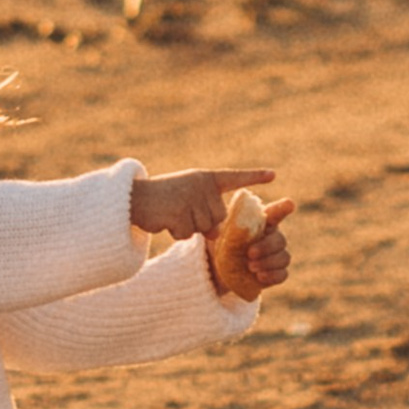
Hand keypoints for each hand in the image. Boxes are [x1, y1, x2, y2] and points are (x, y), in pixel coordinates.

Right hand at [131, 165, 273, 240]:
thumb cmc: (163, 198)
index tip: (274, 174)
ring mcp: (190, 197)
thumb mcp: (188, 198)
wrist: (134, 199)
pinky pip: (189, 234)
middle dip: (202, 222)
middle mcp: (200, 185)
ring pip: (205, 228)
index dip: (254, 177)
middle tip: (181, 210)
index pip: (234, 177)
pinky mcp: (179, 212)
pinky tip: (166, 220)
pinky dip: (177, 232)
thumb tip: (216, 234)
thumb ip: (206, 210)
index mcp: (205, 178)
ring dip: (189, 228)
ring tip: (172, 214)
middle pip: (218, 217)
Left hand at [209, 194, 294, 301]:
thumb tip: (227, 225)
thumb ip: (230, 226)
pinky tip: (259, 276)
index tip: (289, 204)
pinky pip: (282, 274)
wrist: (220, 271)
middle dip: (266, 247)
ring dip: (268, 262)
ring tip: (250, 266)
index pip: (276, 212)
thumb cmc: (223, 245)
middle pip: (280, 240)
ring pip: (284, 258)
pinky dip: (272, 275)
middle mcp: (272, 238)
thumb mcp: (222, 234)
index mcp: (262, 223)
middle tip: (249, 253)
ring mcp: (276, 257)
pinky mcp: (275, 274)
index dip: (283, 208)